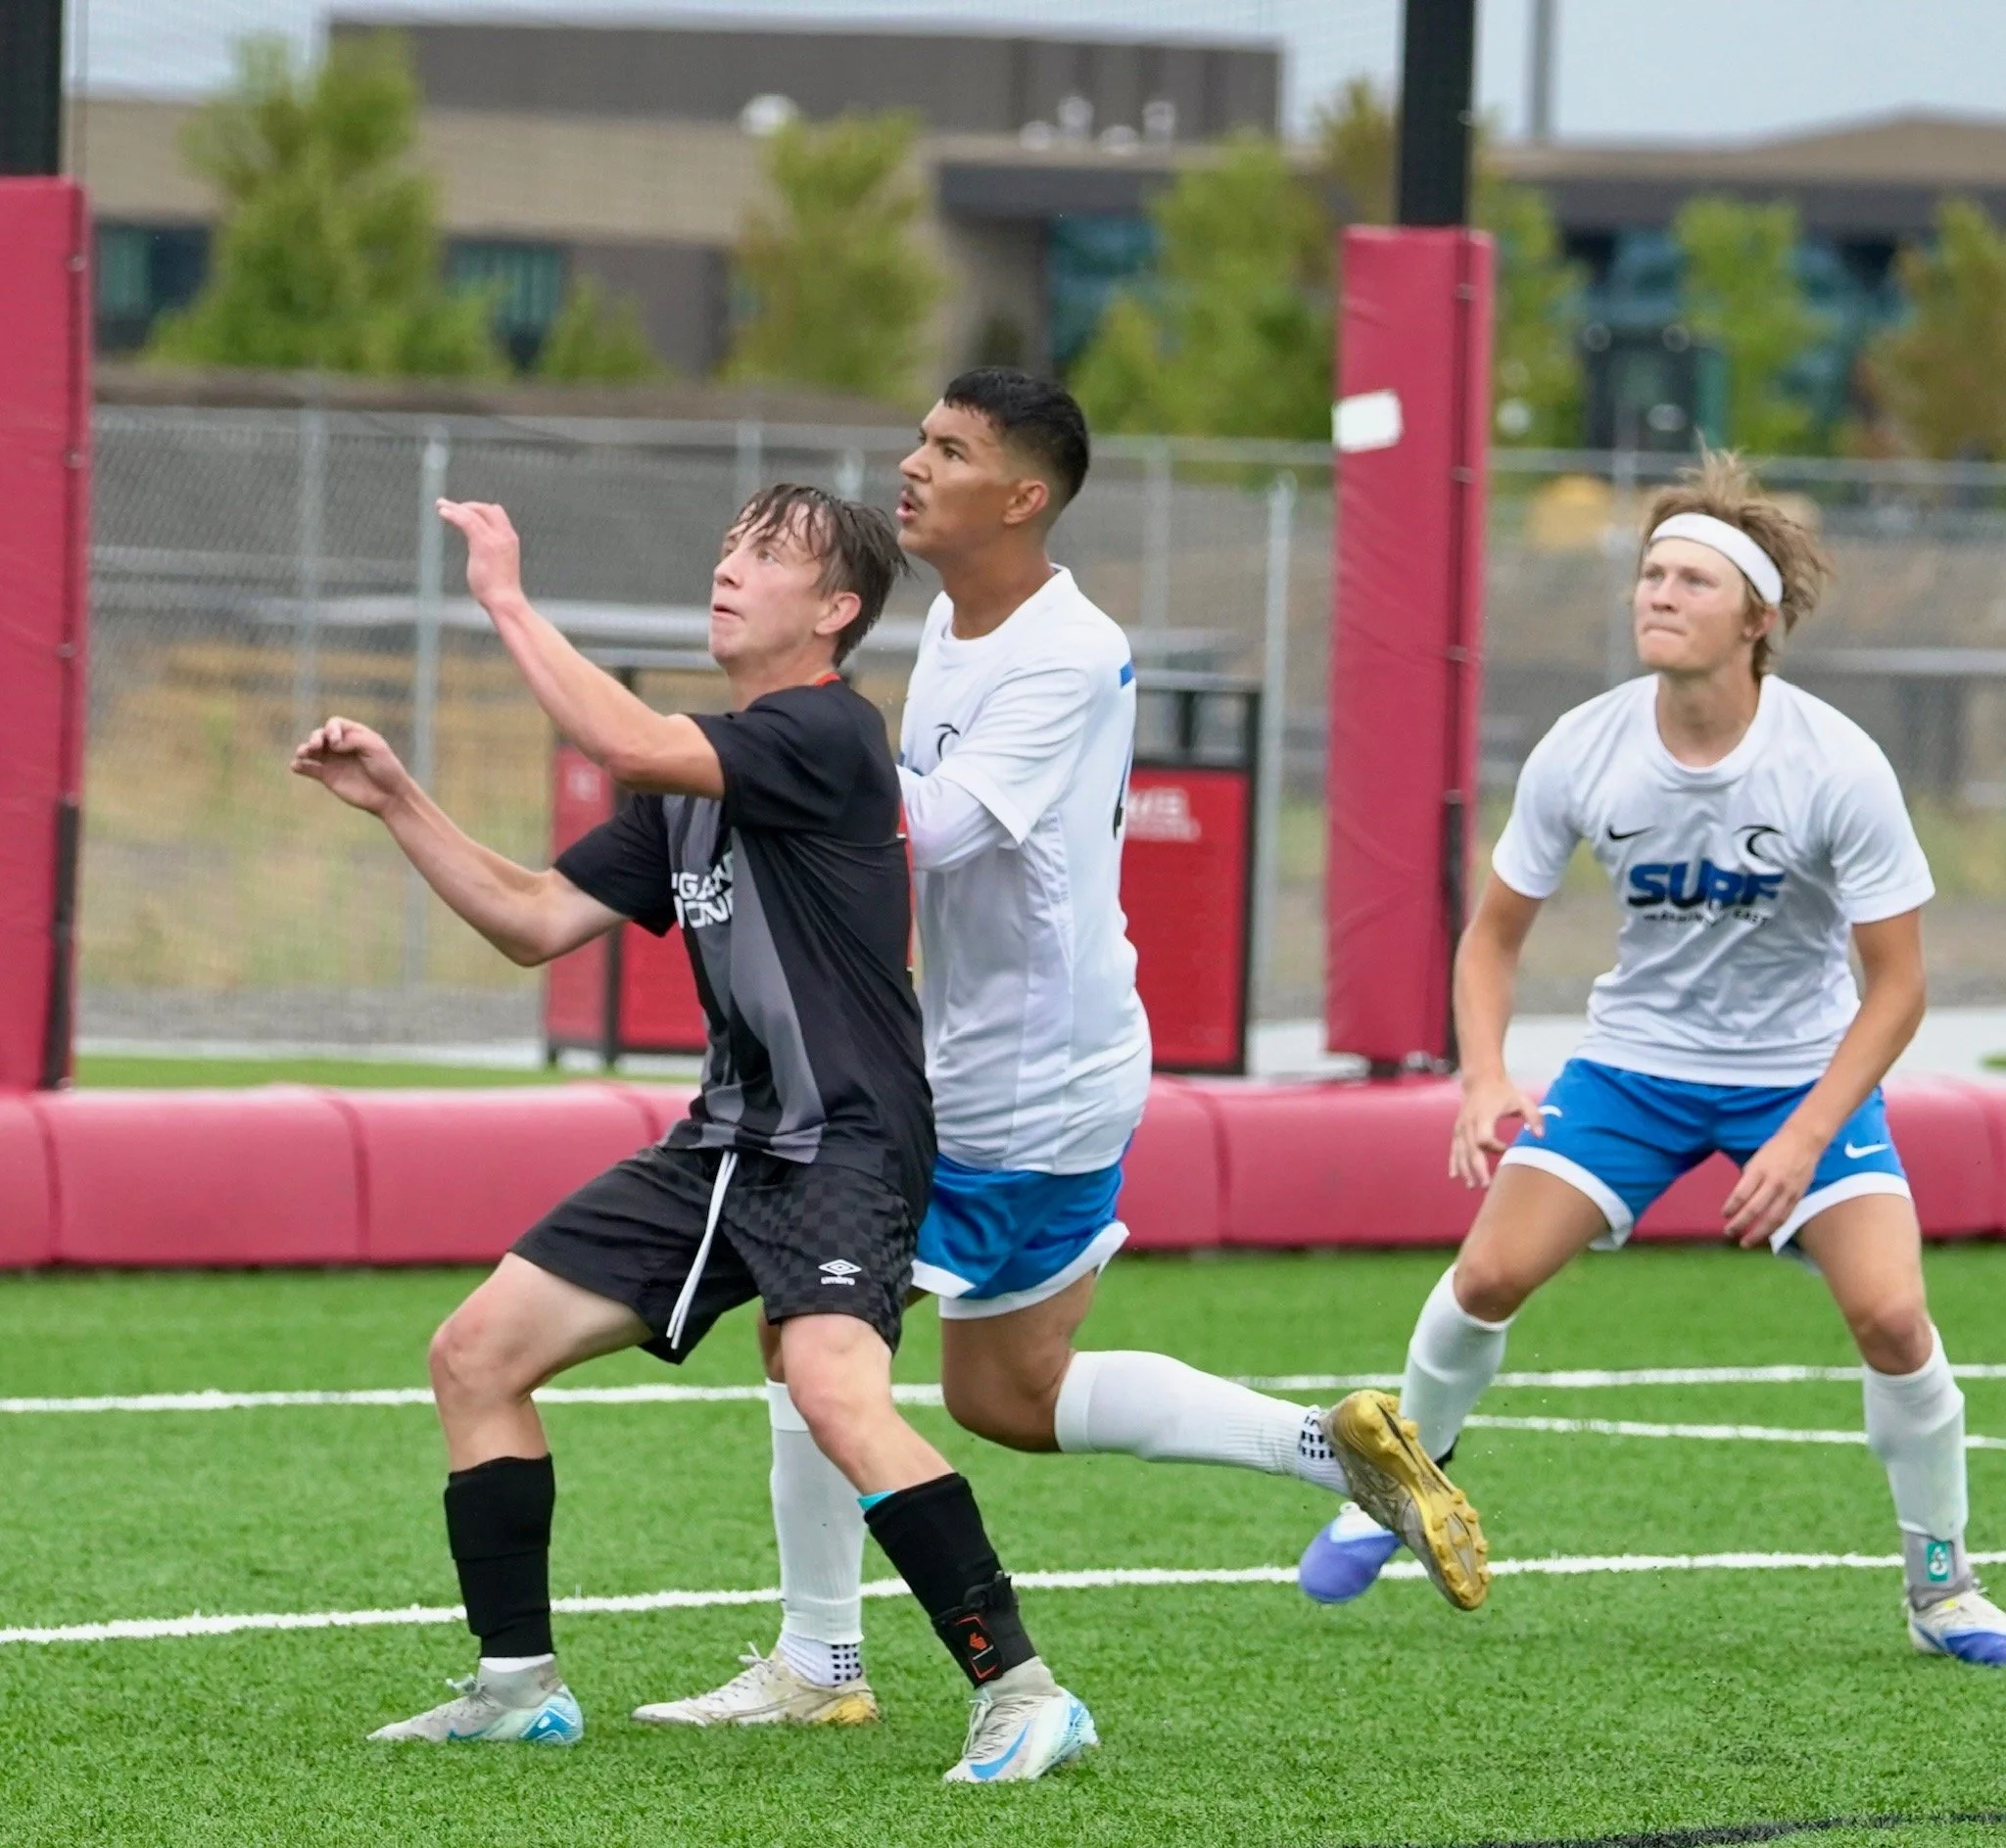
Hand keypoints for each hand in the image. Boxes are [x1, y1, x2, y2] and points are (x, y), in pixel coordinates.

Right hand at [290, 716, 414, 815]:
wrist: (389, 795)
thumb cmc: (386, 769)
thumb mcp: (375, 748)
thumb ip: (353, 739)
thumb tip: (332, 744)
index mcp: (354, 735)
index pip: (335, 724)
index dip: (331, 729)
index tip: (336, 743)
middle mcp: (341, 746)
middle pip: (320, 735)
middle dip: (315, 738)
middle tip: (315, 747)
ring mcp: (333, 761)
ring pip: (311, 750)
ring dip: (303, 749)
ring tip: (302, 754)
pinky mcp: (327, 777)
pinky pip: (308, 769)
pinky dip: (299, 766)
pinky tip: (296, 766)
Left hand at [437, 499, 524, 613]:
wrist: (504, 600)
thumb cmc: (499, 590)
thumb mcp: (498, 566)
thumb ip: (490, 555)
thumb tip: (483, 560)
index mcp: (509, 539)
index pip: (496, 513)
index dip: (479, 509)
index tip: (463, 511)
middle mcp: (504, 535)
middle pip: (486, 509)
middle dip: (467, 506)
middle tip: (448, 507)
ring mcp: (494, 538)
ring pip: (473, 514)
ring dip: (455, 508)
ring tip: (439, 505)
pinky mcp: (483, 544)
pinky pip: (467, 522)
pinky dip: (454, 514)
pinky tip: (442, 512)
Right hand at [1449, 1072, 1543, 1188]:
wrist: (1480, 1079)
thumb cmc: (1503, 1091)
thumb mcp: (1522, 1100)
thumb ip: (1533, 1117)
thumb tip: (1541, 1136)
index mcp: (1483, 1116)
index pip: (1484, 1138)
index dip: (1495, 1147)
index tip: (1507, 1149)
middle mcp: (1469, 1123)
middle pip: (1471, 1150)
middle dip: (1477, 1168)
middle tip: (1486, 1185)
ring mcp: (1461, 1127)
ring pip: (1460, 1152)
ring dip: (1465, 1169)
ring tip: (1472, 1186)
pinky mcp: (1457, 1130)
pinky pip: (1454, 1149)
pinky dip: (1454, 1163)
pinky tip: (1455, 1176)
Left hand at [1722, 1120, 1823, 1247]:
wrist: (1804, 1142)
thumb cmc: (1774, 1150)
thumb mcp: (1755, 1160)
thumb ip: (1747, 1180)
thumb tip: (1738, 1200)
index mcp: (1759, 1171)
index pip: (1741, 1194)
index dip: (1731, 1207)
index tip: (1724, 1215)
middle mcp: (1773, 1183)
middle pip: (1754, 1209)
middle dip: (1740, 1224)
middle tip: (1728, 1233)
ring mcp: (1788, 1192)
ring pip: (1772, 1218)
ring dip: (1757, 1233)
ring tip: (1745, 1243)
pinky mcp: (1798, 1197)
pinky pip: (1785, 1216)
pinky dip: (1774, 1228)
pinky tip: (1765, 1235)